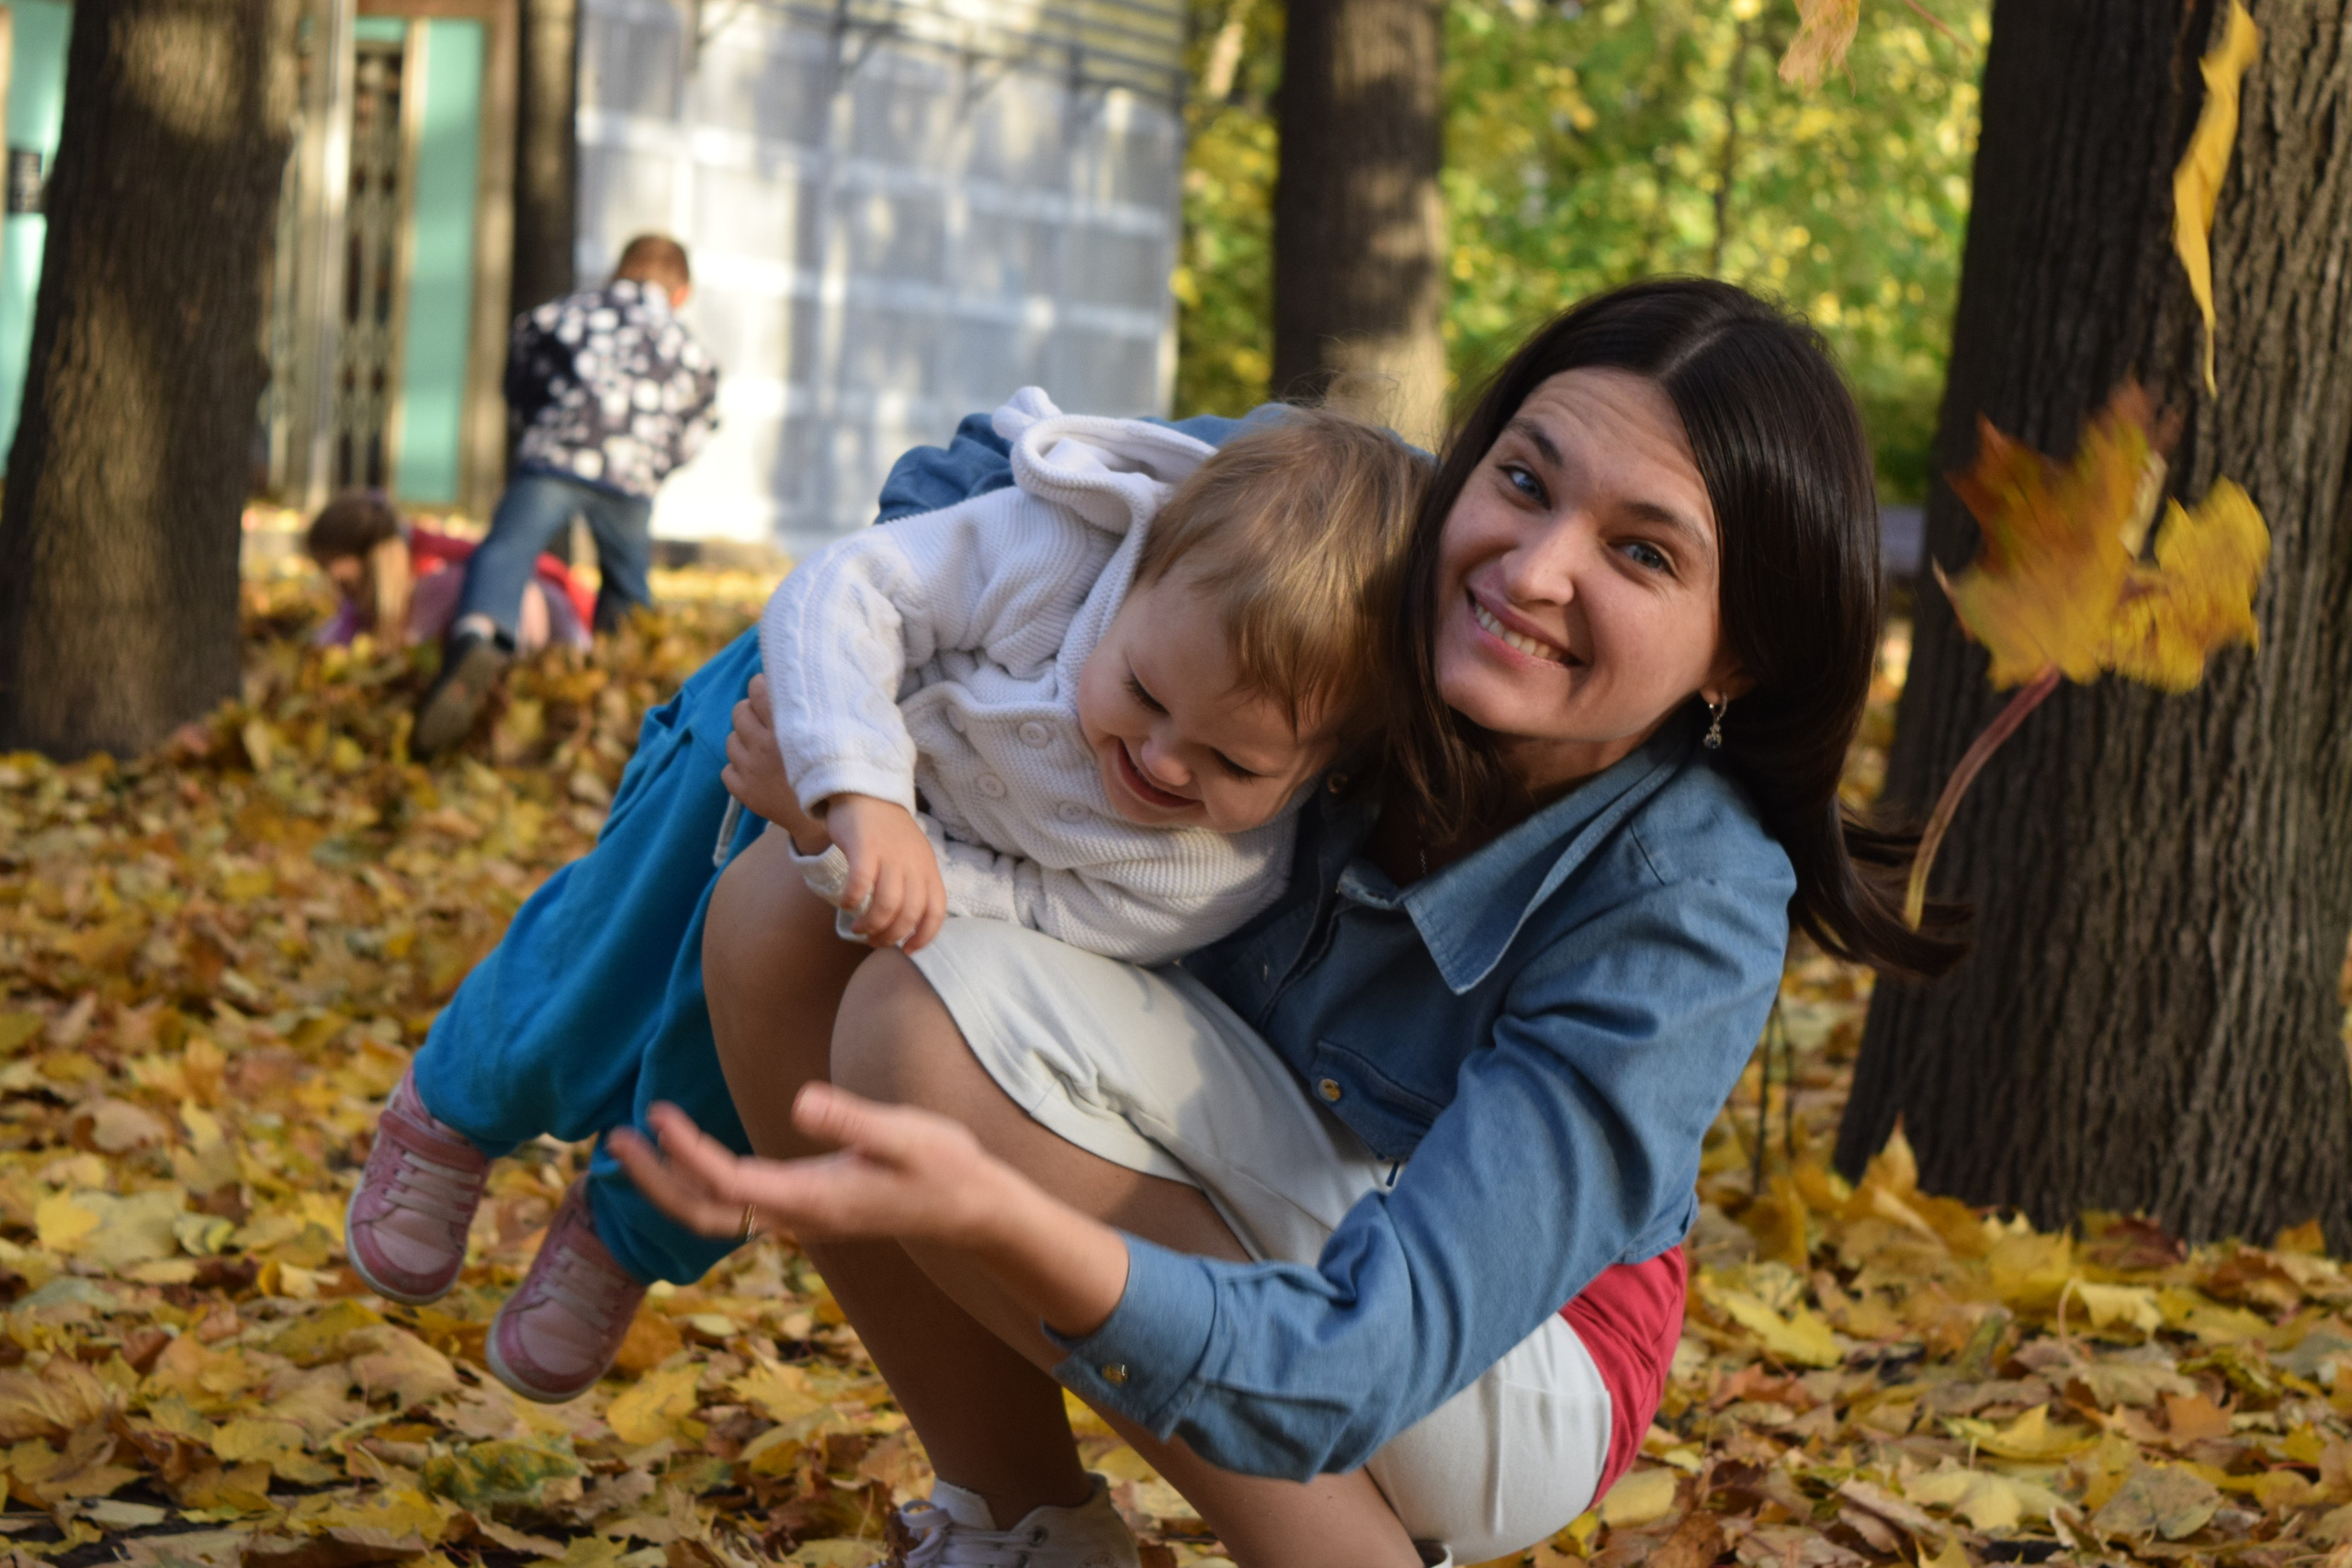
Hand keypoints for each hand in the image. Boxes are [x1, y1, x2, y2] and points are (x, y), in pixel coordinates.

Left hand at [613, 1091, 995, 1244]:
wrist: (971, 1208)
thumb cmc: (944, 1167)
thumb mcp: (907, 1135)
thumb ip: (853, 1120)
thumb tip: (800, 1102)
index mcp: (813, 1201)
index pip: (729, 1182)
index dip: (688, 1153)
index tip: (657, 1114)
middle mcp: (796, 1217)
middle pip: (703, 1212)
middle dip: (654, 1182)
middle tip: (612, 1141)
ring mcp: (798, 1217)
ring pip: (715, 1213)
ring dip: (669, 1184)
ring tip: (632, 1145)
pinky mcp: (804, 1207)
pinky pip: (734, 1205)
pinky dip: (698, 1183)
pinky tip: (686, 1155)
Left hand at [724, 674, 827, 852]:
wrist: (828, 821)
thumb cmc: (835, 773)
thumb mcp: (831, 738)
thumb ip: (813, 712)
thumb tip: (800, 681)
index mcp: (786, 731)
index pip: (759, 692)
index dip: (759, 685)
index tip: (765, 686)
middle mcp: (764, 748)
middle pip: (739, 712)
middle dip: (749, 710)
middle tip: (763, 717)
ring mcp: (751, 771)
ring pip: (730, 740)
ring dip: (743, 740)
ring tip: (761, 747)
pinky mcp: (744, 792)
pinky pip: (727, 770)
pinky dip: (738, 769)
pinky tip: (757, 771)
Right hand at [823, 794, 947, 950]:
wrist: (867, 791)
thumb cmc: (887, 831)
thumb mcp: (913, 856)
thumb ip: (914, 883)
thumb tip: (906, 923)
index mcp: (928, 868)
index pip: (936, 911)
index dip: (925, 936)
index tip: (907, 950)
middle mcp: (913, 863)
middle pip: (910, 913)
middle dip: (892, 935)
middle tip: (874, 941)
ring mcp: (890, 855)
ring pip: (887, 904)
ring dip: (872, 924)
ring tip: (859, 928)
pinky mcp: (865, 847)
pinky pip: (861, 883)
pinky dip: (853, 901)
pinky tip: (846, 904)